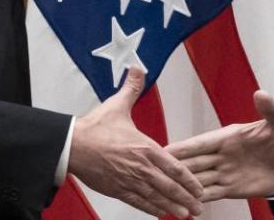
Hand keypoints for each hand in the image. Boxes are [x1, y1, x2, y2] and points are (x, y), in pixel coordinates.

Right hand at [68, 67, 202, 217]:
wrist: (72, 144)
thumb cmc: (95, 126)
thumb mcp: (118, 105)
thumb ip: (132, 88)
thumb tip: (138, 68)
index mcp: (146, 147)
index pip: (175, 167)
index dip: (190, 180)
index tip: (200, 187)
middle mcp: (141, 166)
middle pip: (169, 186)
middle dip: (186, 198)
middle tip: (199, 208)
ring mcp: (129, 180)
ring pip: (156, 197)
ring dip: (172, 207)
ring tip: (185, 215)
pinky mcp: (116, 189)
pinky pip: (138, 201)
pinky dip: (150, 208)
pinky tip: (160, 213)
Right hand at [166, 90, 273, 200]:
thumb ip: (270, 110)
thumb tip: (261, 93)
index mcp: (228, 137)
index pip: (201, 143)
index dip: (183, 147)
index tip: (163, 150)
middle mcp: (222, 154)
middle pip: (194, 163)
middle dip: (175, 168)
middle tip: (153, 174)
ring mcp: (225, 172)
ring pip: (198, 180)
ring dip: (183, 186)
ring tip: (164, 193)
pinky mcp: (231, 188)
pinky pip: (211, 194)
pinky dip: (198, 200)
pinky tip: (184, 204)